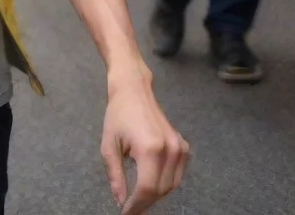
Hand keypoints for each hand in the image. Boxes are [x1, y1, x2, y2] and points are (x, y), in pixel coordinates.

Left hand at [101, 72, 189, 213]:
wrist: (134, 90)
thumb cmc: (117, 114)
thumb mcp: (109, 144)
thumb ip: (115, 174)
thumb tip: (120, 199)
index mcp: (150, 148)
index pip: (147, 188)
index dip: (137, 205)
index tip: (125, 213)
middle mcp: (170, 150)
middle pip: (161, 190)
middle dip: (145, 202)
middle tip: (130, 207)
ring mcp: (181, 148)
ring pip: (172, 185)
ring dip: (155, 194)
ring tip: (138, 197)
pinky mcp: (184, 147)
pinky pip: (177, 175)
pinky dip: (165, 183)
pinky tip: (151, 182)